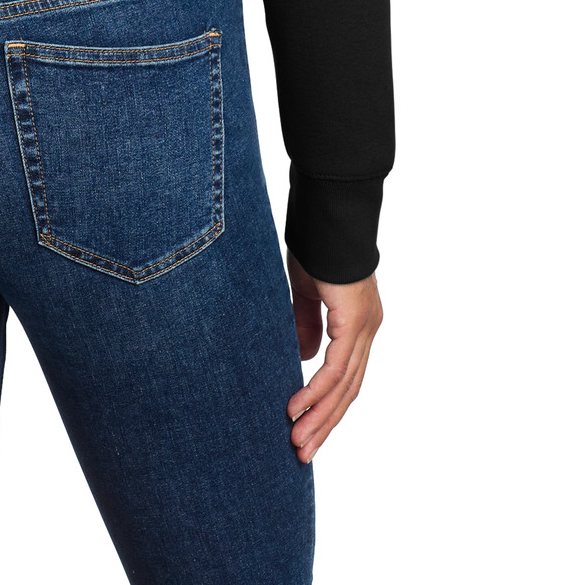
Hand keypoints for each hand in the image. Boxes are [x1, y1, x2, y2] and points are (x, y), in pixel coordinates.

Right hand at [285, 249, 382, 462]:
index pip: (347, 377)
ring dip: (320, 416)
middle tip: (303, 452)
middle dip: (325, 423)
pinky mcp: (354, 321)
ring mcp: (365, 326)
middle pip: (350, 390)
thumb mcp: (305, 291)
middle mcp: (368, 329)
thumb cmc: (316, 244)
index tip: (306, 430)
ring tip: (298, 442)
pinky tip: (297, 408)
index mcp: (359, 323)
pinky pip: (336, 367)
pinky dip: (316, 390)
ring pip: (345, 385)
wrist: (328, 214)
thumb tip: (304, 358)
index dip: (327, 406)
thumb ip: (307, 323)